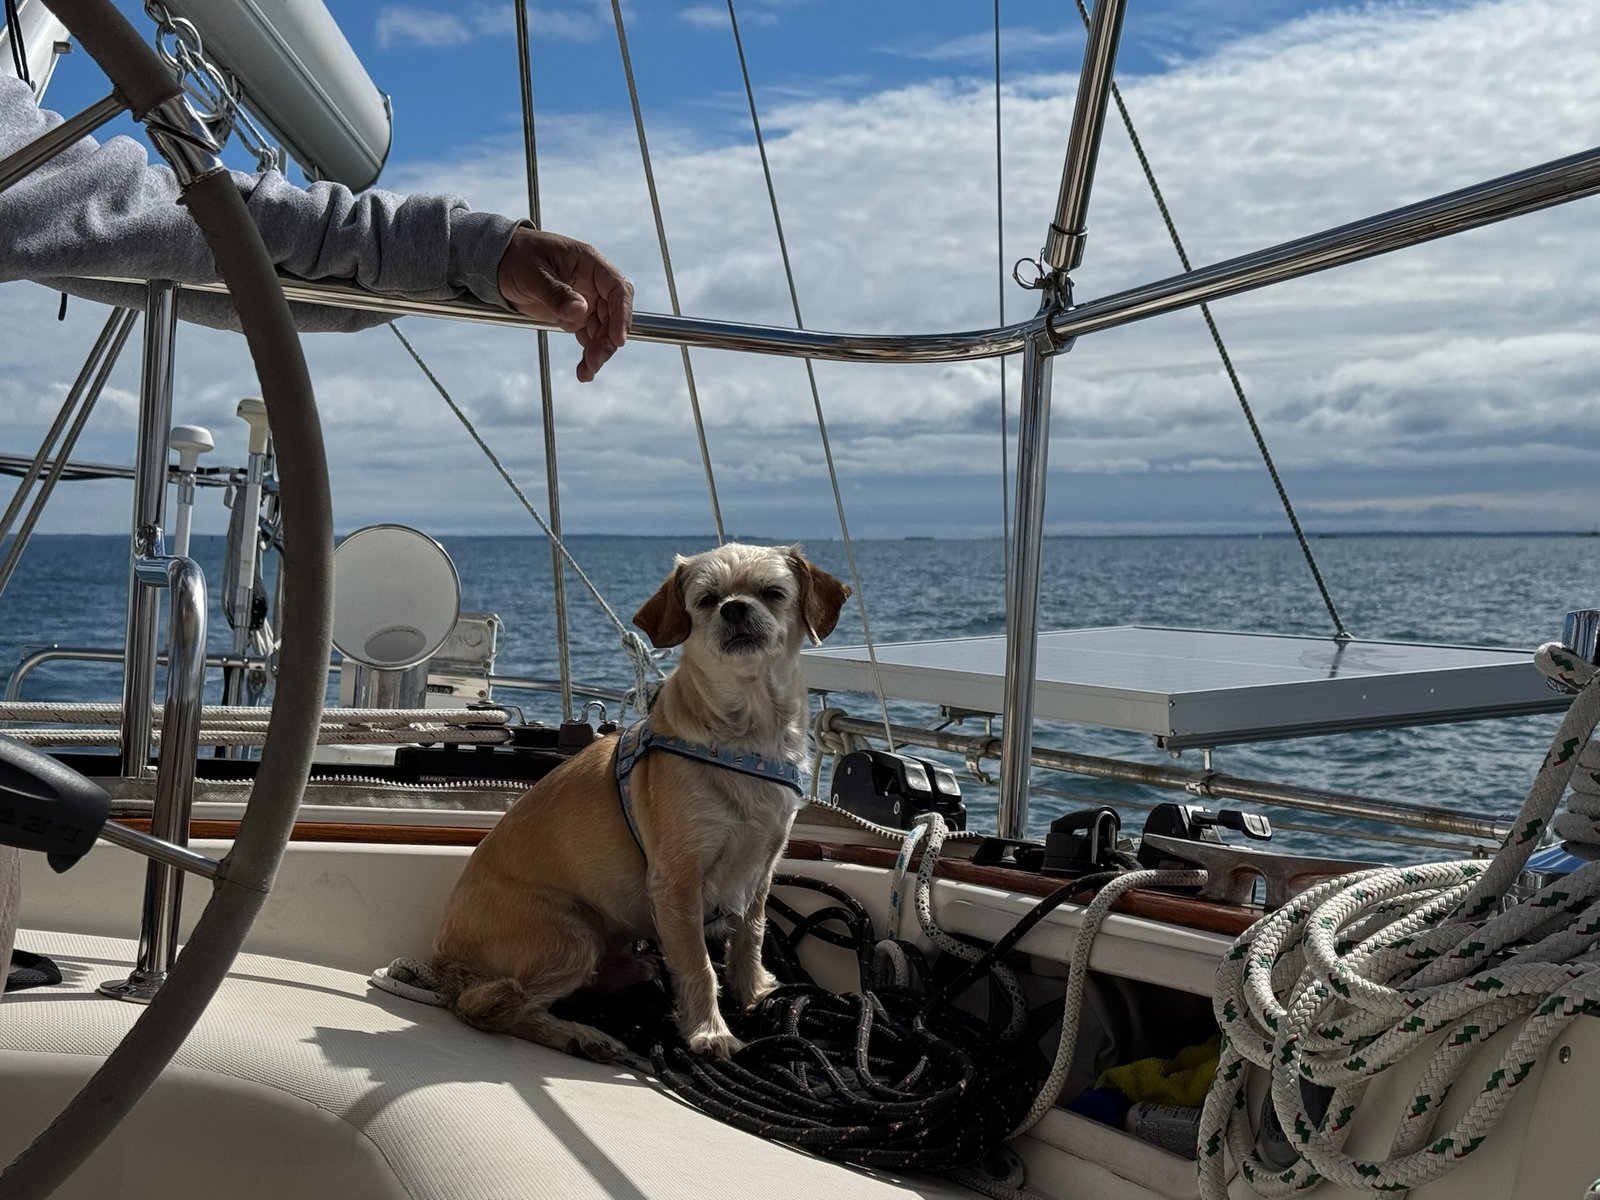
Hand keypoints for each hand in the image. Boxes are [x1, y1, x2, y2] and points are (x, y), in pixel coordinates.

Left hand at [496, 226, 633, 381]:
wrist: (499, 261)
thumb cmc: (516, 255)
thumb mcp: (531, 271)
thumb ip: (555, 291)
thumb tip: (580, 308)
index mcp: (589, 263)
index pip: (617, 289)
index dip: (622, 314)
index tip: (618, 338)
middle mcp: (593, 284)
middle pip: (614, 315)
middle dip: (608, 340)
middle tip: (595, 361)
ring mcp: (586, 301)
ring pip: (604, 330)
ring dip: (599, 351)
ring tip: (587, 371)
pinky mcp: (575, 317)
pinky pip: (589, 338)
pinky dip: (588, 354)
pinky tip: (584, 370)